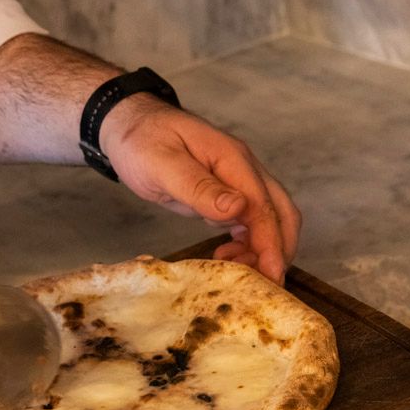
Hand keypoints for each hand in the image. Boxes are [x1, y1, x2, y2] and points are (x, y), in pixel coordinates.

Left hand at [101, 97, 300, 284]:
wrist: (129, 126)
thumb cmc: (141, 142)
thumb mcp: (162, 164)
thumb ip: (199, 187)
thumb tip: (237, 209)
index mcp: (232, 159)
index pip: (263, 206)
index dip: (270, 243)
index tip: (272, 273)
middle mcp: (242, 169)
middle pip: (280, 212)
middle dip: (279, 250)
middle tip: (264, 284)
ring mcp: (237, 181)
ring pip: (269, 218)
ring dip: (263, 248)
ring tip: (237, 272)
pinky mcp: (226, 193)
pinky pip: (250, 221)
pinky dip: (249, 243)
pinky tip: (228, 256)